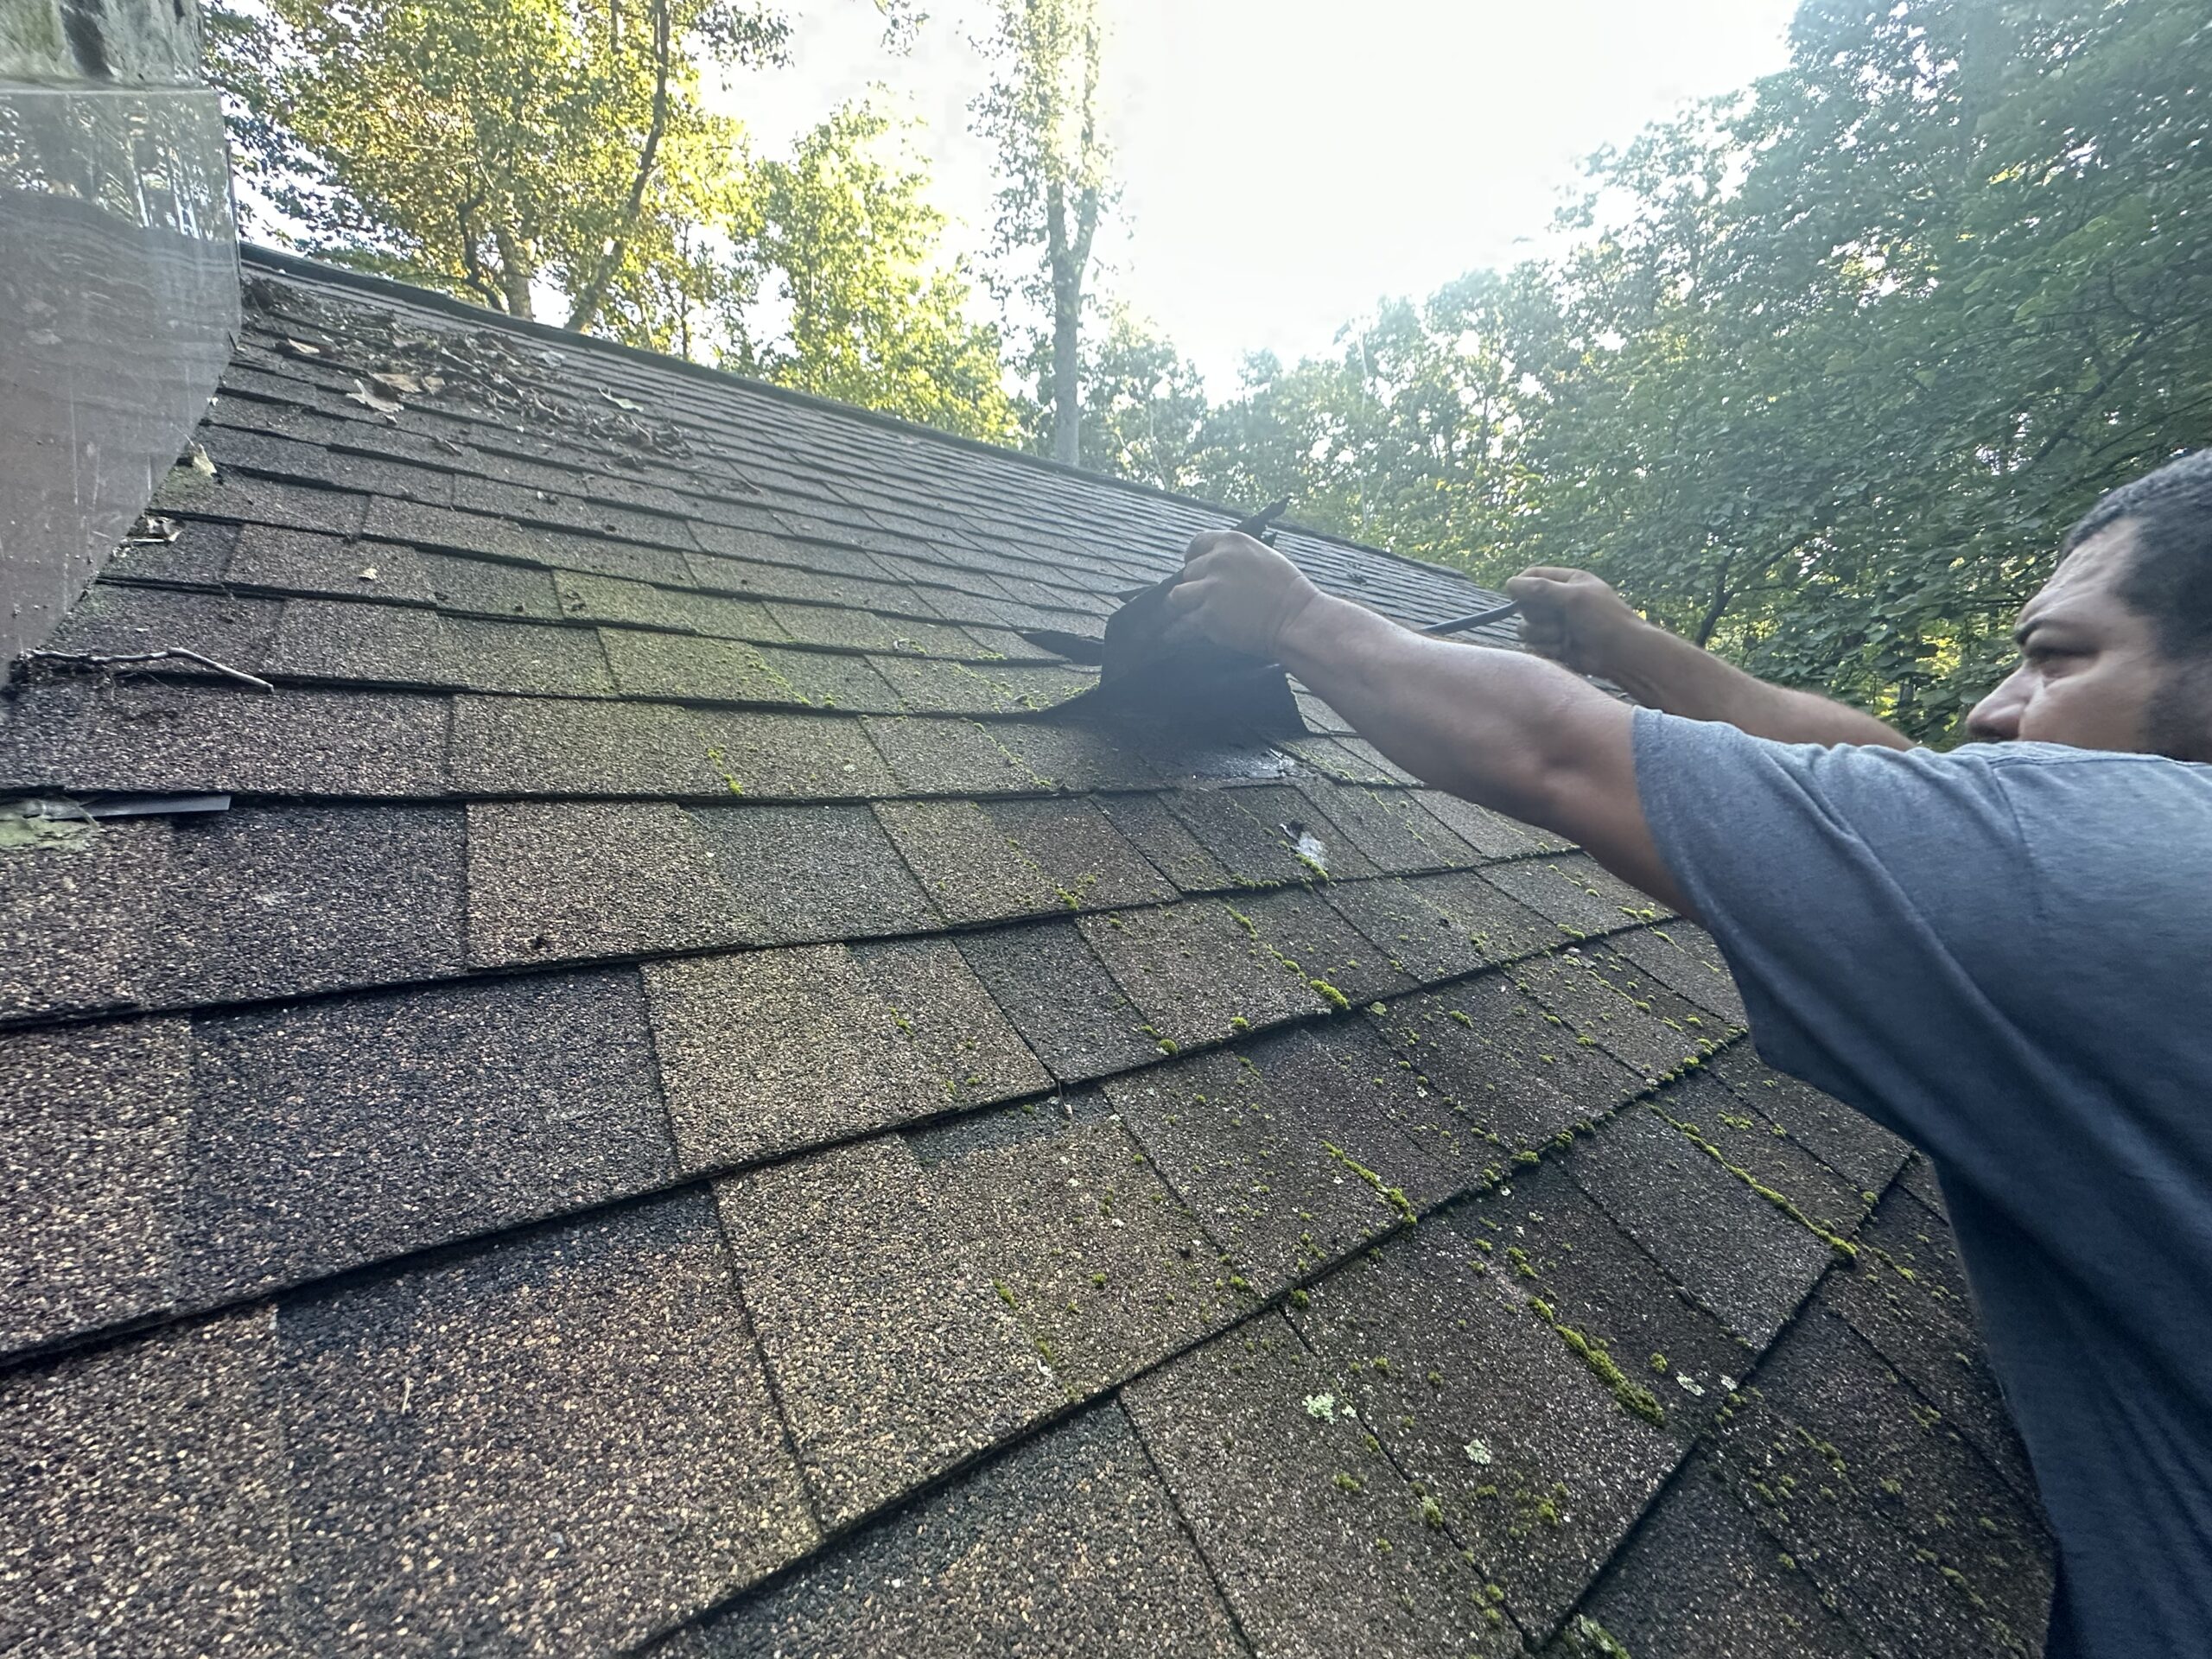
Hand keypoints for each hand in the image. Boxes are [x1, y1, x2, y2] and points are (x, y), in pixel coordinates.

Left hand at [1167, 530, 1326, 659]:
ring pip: (1177, 596)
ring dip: (1182, 607)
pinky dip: (1177, 632)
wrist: (1297, 619)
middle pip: (1188, 572)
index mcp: (1232, 542)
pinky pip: (1182, 624)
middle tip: (1203, 601)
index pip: (1197, 543)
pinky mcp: (1207, 616)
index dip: (1192, 558)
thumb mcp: (1263, 557)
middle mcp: (1217, 561)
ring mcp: (1210, 589)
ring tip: (1185, 616)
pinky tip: (1174, 636)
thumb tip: (1216, 567)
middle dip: (1194, 586)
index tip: (1193, 570)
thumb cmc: (1288, 592)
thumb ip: (1236, 558)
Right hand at [1504, 566, 1646, 677]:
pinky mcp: (1553, 644)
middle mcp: (1559, 601)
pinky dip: (1548, 647)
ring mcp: (1555, 624)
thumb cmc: (1604, 619)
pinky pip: (1534, 645)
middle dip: (1538, 615)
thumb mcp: (1573, 597)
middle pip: (1525, 604)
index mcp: (1568, 581)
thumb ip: (1540, 589)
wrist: (1621, 654)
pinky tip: (1565, 649)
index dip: (1521, 586)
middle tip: (1558, 618)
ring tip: (1564, 637)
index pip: (1532, 576)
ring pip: (1526, 627)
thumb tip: (1509, 583)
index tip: (1516, 596)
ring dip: (1543, 634)